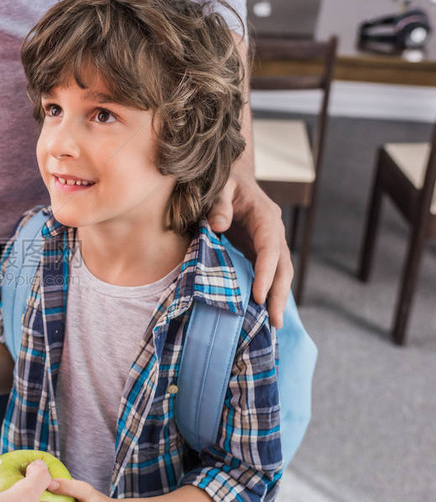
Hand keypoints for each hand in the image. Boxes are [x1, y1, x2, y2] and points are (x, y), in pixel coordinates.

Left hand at [208, 170, 292, 327]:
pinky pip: (267, 274)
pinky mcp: (258, 251)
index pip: (270, 248)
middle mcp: (273, 233)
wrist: (232, 177)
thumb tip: (218, 225)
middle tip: (275, 322)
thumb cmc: (224, 181)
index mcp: (266, 217)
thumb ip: (219, 204)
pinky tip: (261, 313)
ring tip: (273, 325)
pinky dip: (266, 292)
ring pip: (279, 274)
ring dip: (277, 298)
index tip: (259, 296)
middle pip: (283, 266)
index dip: (266, 272)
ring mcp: (268, 243)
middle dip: (279, 294)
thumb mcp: (220, 186)